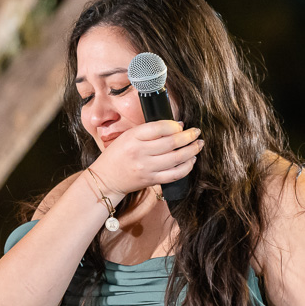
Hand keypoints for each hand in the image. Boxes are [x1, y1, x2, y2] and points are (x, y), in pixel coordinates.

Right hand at [89, 120, 203, 199]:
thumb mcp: (127, 136)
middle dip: (189, 136)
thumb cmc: (117, 155)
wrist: (106, 178)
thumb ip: (148, 131)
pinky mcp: (151, 180)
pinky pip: (174, 174)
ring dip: (192, 151)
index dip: (174, 125)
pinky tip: (191, 160)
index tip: (181, 125)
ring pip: (176, 159)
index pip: (159, 127)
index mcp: (133, 137)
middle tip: (197, 132)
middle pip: (171, 143)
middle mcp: (140, 152)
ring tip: (198, 145)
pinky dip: (186, 167)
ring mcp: (147, 168)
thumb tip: (175, 126)